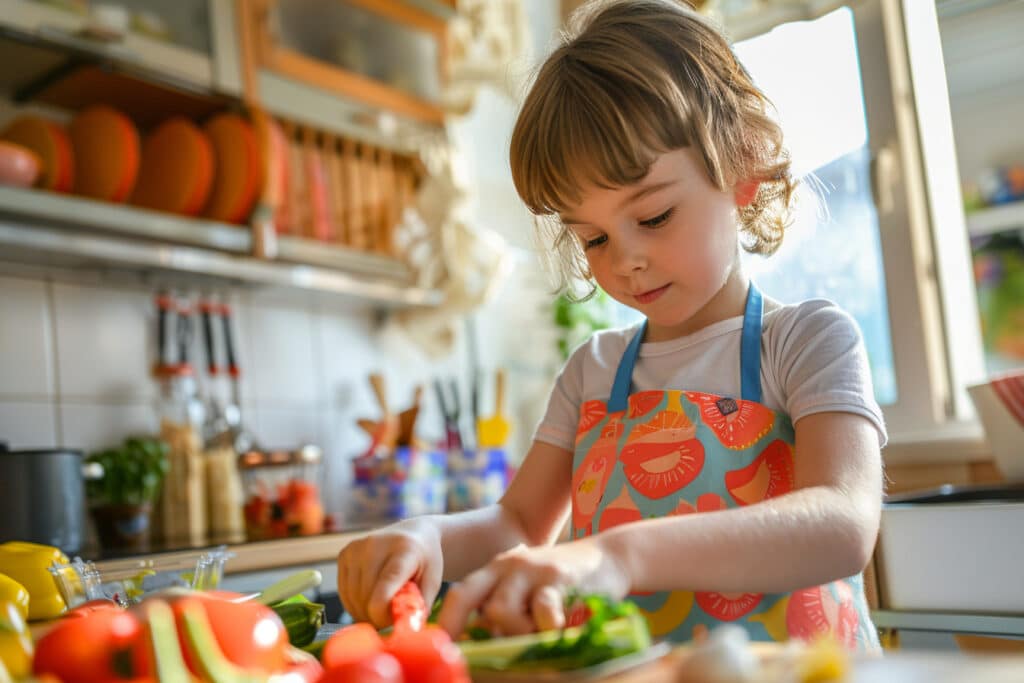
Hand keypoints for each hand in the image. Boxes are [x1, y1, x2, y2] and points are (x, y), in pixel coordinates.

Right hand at [337, 518, 442, 627]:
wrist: (413, 534)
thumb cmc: (425, 562)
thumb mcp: (432, 583)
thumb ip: (419, 608)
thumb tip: (406, 633)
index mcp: (404, 550)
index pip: (383, 589)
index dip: (383, 615)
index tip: (393, 620)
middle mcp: (375, 545)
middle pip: (365, 597)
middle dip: (376, 616)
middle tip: (391, 614)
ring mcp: (356, 548)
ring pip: (352, 598)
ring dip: (364, 612)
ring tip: (382, 607)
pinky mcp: (344, 553)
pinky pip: (343, 592)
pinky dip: (354, 603)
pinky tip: (369, 599)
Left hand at [435, 537, 629, 638]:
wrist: (608, 557)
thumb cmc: (564, 586)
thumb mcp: (529, 592)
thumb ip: (506, 611)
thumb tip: (481, 644)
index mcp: (496, 570)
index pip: (459, 594)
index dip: (446, 622)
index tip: (439, 648)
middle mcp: (508, 565)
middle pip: (469, 597)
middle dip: (466, 629)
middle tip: (474, 655)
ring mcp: (532, 569)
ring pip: (500, 609)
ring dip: (513, 632)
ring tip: (535, 636)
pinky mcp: (558, 577)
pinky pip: (541, 608)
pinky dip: (544, 627)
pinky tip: (556, 631)